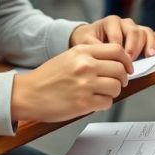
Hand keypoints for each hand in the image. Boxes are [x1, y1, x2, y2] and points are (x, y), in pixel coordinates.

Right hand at [11, 43, 131, 122]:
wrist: (27, 94)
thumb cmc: (47, 77)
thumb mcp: (68, 57)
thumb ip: (91, 57)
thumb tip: (116, 64)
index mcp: (82, 52)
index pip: (117, 51)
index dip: (126, 61)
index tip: (126, 68)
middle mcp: (85, 66)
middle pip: (120, 70)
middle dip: (122, 79)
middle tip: (117, 83)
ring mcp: (85, 84)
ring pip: (116, 87)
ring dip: (113, 92)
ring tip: (102, 93)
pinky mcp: (83, 103)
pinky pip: (107, 102)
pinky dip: (104, 103)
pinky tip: (94, 102)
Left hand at [70, 15, 154, 59]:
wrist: (89, 39)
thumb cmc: (87, 40)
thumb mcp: (85, 42)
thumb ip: (94, 46)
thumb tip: (105, 54)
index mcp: (111, 21)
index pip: (118, 34)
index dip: (120, 48)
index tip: (119, 60)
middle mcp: (125, 23)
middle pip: (134, 32)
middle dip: (134, 47)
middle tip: (131, 60)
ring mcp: (136, 28)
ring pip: (146, 32)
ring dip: (149, 44)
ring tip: (149, 56)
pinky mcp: (143, 35)